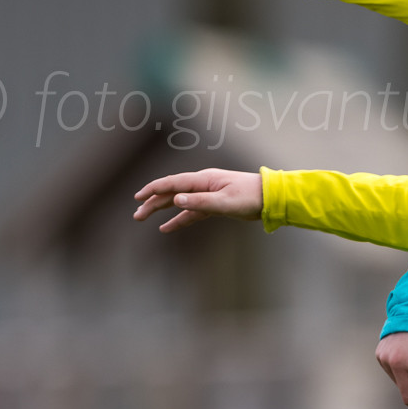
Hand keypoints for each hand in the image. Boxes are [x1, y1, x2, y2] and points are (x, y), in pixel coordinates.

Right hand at [132, 169, 263, 231]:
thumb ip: (200, 202)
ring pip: (178, 203)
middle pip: (171, 193)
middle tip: (137, 213)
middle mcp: (202, 185)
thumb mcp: (225, 202)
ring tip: (144, 217)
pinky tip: (166, 227)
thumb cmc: (250, 197)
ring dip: (161, 210)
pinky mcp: (214, 205)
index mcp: (203, 180)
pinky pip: (191, 213)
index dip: (153, 190)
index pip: (172, 184)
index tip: (138, 197)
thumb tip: (175, 200)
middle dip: (152, 202)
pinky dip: (179, 219)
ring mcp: (207, 194)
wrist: (270, 198)